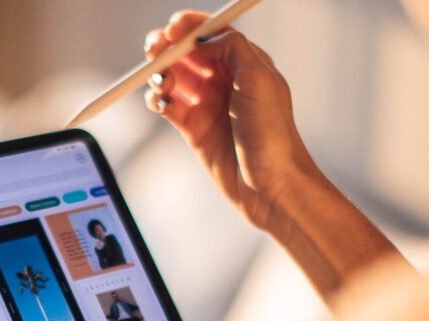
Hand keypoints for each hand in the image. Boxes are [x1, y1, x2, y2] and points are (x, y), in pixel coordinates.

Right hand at [144, 11, 321, 231]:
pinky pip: (167, 105)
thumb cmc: (273, 136)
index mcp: (245, 63)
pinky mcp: (193, 128)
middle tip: (154, 50)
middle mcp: (225, 81)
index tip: (173, 29)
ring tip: (163, 82)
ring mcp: (207, 104)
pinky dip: (157, 100)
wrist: (270, 185)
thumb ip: (232, 47)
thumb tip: (204, 38)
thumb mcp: (259, 79)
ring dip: (160, 74)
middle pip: (187, 52)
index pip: (212, 33)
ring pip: (173, 77)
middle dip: (167, 47)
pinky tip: (161, 102)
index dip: (190, 27)